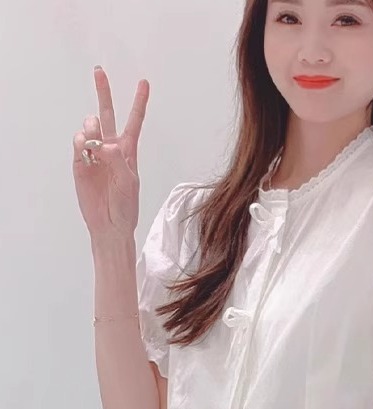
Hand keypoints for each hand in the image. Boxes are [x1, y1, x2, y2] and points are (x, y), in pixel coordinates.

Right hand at [72, 66, 149, 239]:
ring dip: (91, 128)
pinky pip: (78, 144)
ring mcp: (94, 155)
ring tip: (94, 143)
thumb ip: (118, 160)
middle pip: (107, 115)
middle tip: (99, 71)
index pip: (134, 122)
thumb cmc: (125, 206)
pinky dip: (81, 142)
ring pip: (90, 127)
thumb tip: (102, 144)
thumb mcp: (129, 182)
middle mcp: (110, 149)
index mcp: (128, 152)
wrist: (109, 224)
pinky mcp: (80, 164)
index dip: (139, 102)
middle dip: (103, 93)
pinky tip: (85, 147)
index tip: (144, 83)